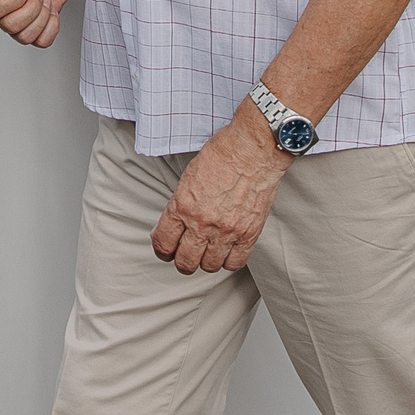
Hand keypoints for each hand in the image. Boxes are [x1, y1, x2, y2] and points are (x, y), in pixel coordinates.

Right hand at [0, 0, 76, 47]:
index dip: (15, 0)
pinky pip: (42, 41)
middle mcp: (2, 11)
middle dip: (32, 8)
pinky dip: (52, 27)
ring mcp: (18, 22)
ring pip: (25, 37)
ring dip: (42, 17)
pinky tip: (51, 11)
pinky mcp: (35, 28)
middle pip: (11, 26)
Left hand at [152, 116, 288, 273]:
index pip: (163, 243)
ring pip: (209, 266)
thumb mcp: (188, 177)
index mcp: (182, 206)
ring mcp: (226, 231)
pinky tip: (226, 251)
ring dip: (205, 262)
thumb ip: (180, 204)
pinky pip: (235, 262)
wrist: (253, 149)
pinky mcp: (249, 233)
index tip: (166, 250)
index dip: (162, 251)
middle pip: (185, 261)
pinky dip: (228, 261)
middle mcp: (202, 222)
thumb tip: (174, 224)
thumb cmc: (223, 154)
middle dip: (181, 261)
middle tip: (185, 254)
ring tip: (207, 252)